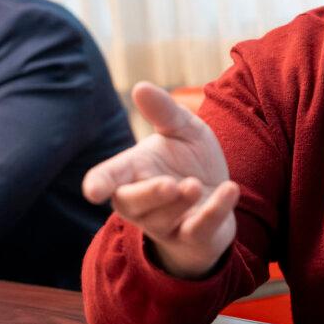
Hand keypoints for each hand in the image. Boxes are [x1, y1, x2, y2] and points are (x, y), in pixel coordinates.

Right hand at [83, 82, 238, 278]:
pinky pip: (198, 229)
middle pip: (131, 204)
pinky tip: (229, 189)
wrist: (220, 194)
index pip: (108, 177)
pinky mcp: (193, 237)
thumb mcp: (182, 130)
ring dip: (181, 202)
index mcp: (133, 172)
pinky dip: (214, 210)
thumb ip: (163, 111)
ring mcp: (166, 224)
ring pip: (163, 220)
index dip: (100, 182)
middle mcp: (142, 203)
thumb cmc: (190, 161)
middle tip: (170, 184)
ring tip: (196, 184)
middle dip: (149, 194)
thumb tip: (140, 86)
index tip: (93, 191)